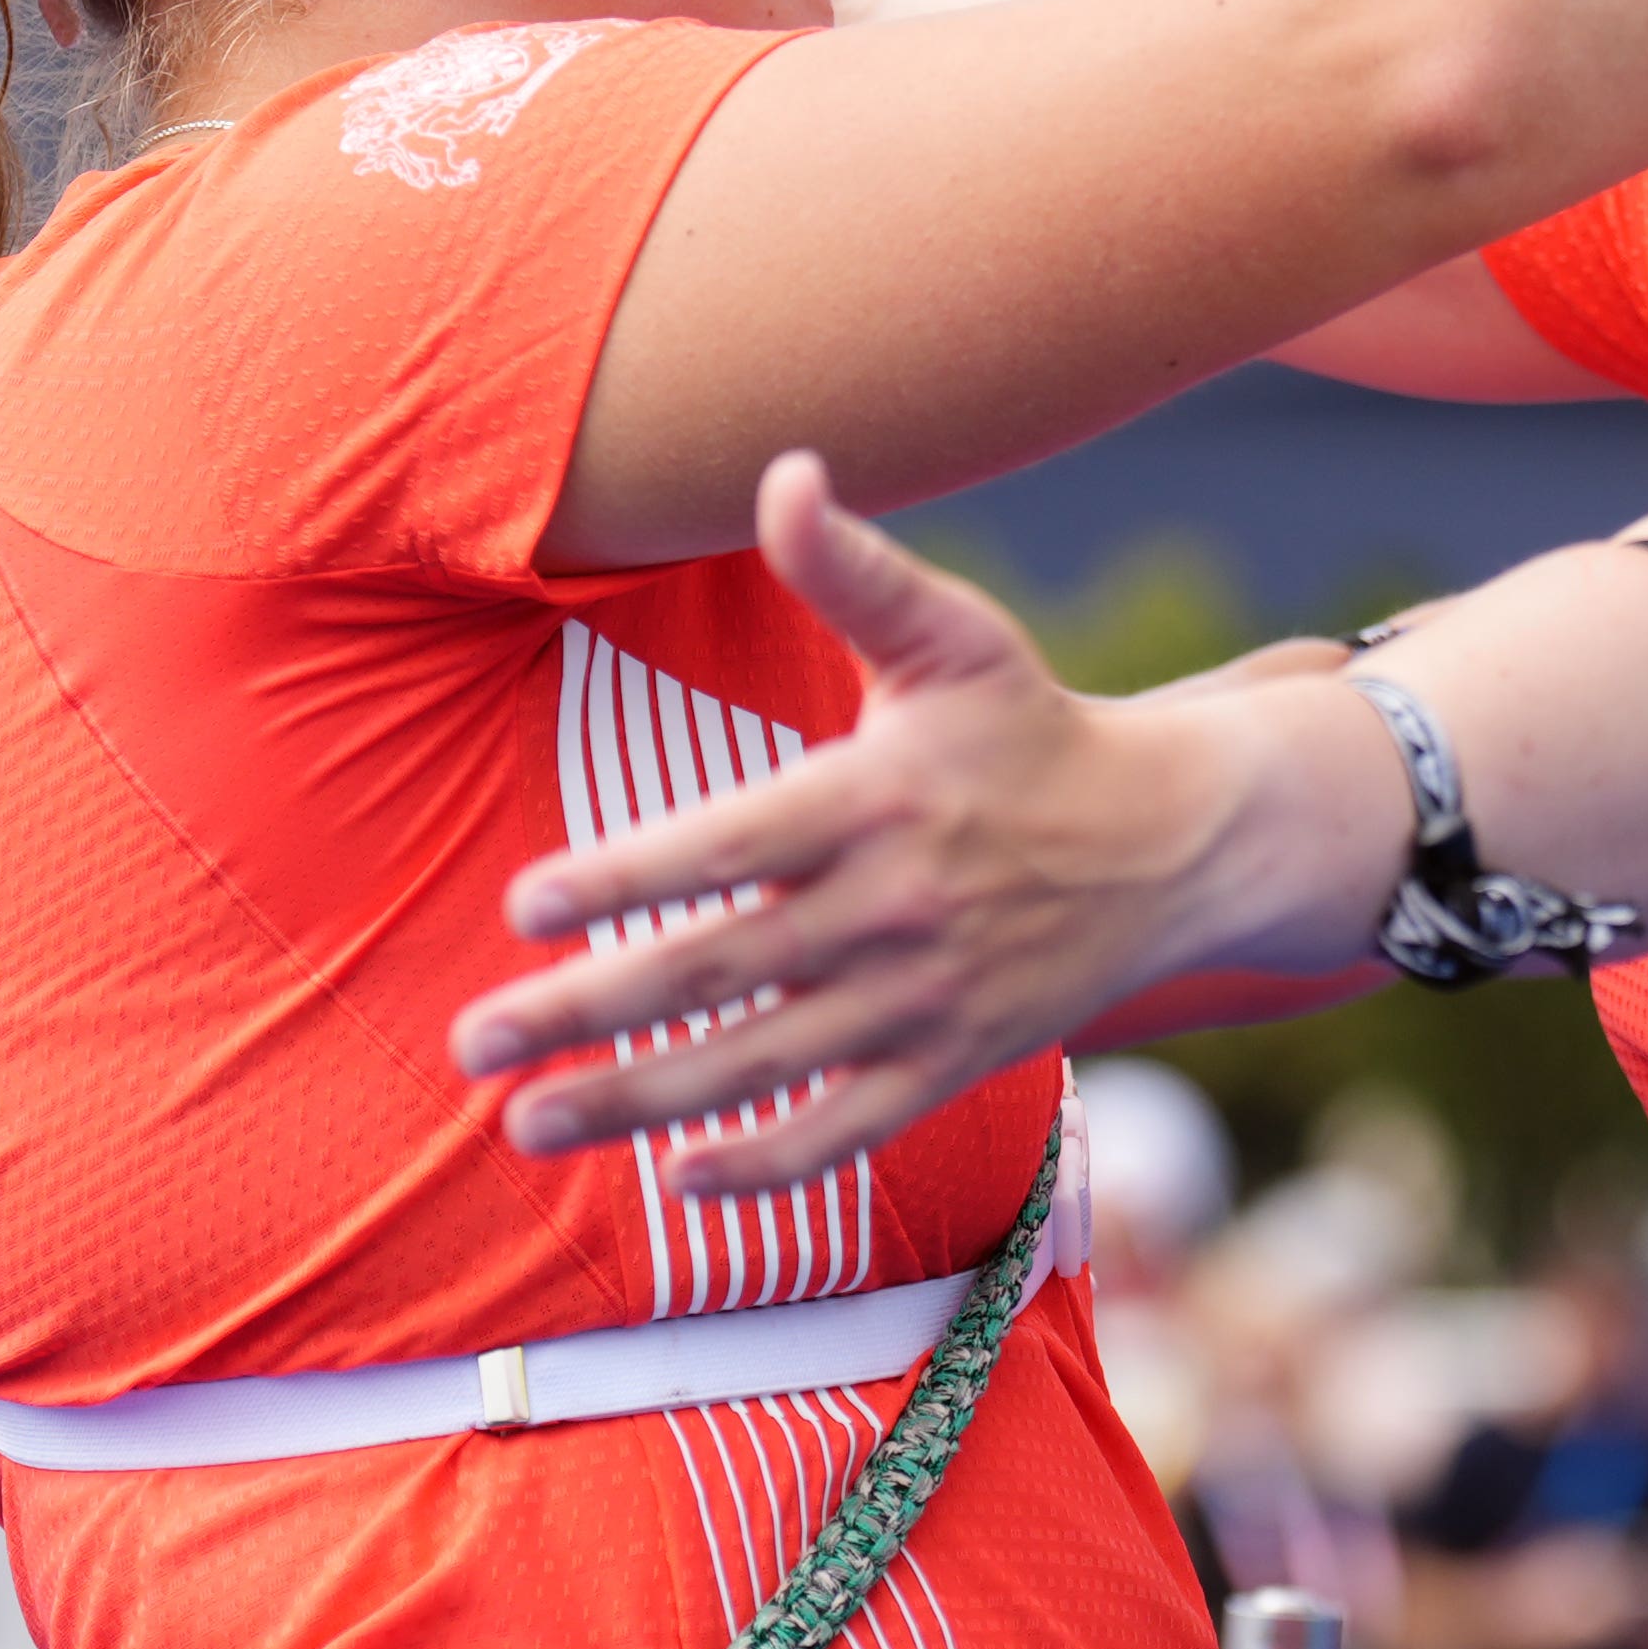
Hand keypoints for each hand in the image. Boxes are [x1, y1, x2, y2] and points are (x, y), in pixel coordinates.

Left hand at [450, 455, 1400, 1195]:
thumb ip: (852, 566)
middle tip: (470, 1043)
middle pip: (717, 970)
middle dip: (583, 1013)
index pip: (728, 847)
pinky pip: (849, 1132)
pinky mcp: (953, 1065)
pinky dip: (766, 1167)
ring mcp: (925, 1000)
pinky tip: (677, 1180)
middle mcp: (896, 907)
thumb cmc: (1032, 728)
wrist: (1177, 842)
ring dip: (636, 1105)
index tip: (524, 909)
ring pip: (761, 1068)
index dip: (623, 880)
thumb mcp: (953, 636)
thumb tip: (785, 468)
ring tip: (526, 1125)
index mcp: (877, 796)